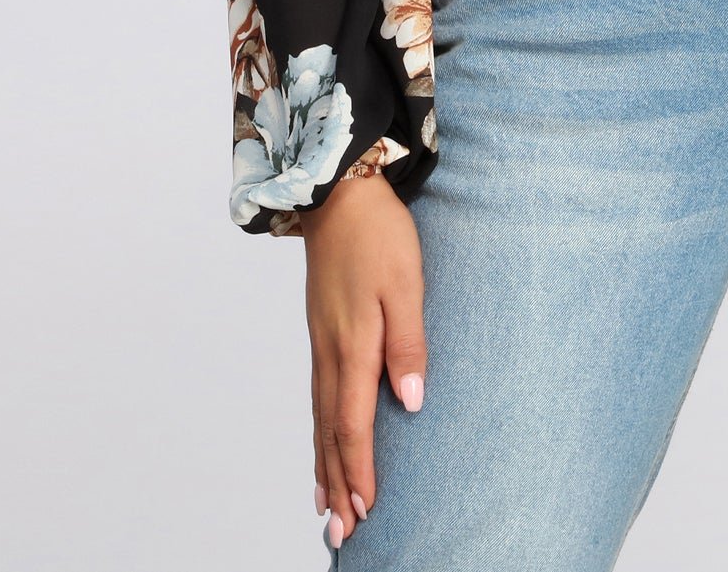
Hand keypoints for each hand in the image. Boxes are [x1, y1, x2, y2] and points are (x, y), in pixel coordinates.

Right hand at [301, 170, 425, 547]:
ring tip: (327, 509)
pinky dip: (319, 433)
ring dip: (325, 467)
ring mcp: (321, 344)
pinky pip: (318, 398)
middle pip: (331, 434)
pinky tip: (323, 446)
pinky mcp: (321, 334)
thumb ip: (409, 343)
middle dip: (338, 486)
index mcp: (354, 345)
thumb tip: (409, 401)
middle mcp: (331, 353)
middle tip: (342, 534)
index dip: (360, 472)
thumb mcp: (406, 284)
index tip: (367, 512)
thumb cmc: (379, 236)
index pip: (354, 425)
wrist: (337, 194)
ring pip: (320, 420)